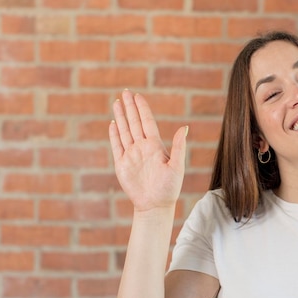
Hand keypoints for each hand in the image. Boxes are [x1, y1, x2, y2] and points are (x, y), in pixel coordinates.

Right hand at [109, 90, 187, 211]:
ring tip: (117, 102)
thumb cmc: (169, 188)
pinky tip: (113, 123)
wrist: (155, 205)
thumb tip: (184, 127)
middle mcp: (142, 147)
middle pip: (134, 123)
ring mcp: (131, 155)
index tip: (138, 96)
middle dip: (130, 107)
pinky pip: (117, 145)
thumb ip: (178, 146)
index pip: (147, 122)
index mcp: (155, 146)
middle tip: (125, 91)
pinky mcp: (122, 164)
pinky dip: (114, 134)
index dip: (142, 109)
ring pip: (124, 131)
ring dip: (120, 117)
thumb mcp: (177, 166)